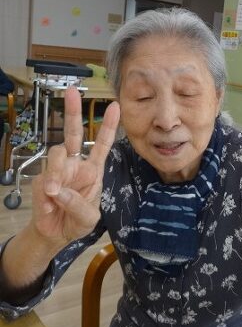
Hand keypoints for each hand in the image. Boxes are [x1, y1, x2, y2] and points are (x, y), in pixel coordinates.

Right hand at [30, 86, 119, 246]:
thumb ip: (78, 205)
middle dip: (73, 112)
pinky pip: (43, 180)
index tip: (115, 106)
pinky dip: (47, 196)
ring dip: (57, 173)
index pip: (102, 144)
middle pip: (73, 134)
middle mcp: (75, 165)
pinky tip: (50, 207)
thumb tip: (58, 190)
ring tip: (56, 194)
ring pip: (56, 155)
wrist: (55, 235)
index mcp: (93, 170)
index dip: (109, 126)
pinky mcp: (41, 180)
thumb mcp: (89, 217)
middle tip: (72, 91)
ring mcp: (57, 171)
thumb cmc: (77, 221)